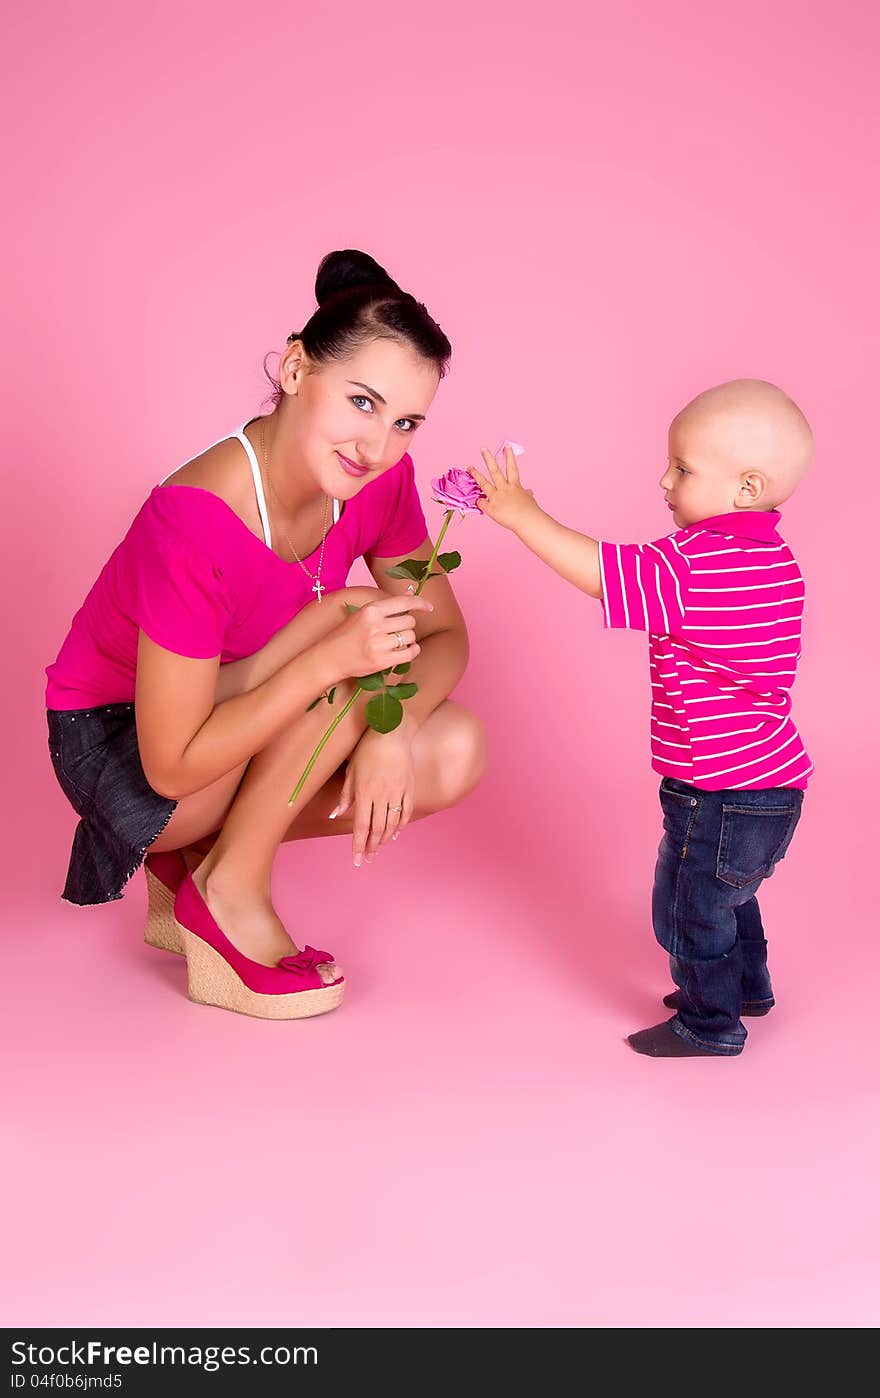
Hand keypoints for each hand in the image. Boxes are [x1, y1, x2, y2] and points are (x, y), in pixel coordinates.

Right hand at [326, 592, 432, 679]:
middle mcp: (376, 625)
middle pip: (410, 621)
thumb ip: (385, 608)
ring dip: (408, 639)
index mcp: (371, 610)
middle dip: (408, 626)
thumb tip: (410, 598)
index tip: (429, 607)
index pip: (403, 602)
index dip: (420, 603)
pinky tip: (406, 650)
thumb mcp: (361, 615)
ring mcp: (379, 644)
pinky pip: (410, 653)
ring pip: (410, 637)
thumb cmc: (346, 635)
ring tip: (396, 642)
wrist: (329, 657)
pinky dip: (412, 651)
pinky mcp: (382, 661)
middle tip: (397, 630)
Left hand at [332, 724, 415, 866]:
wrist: (392, 733)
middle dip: (371, 846)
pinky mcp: (409, 788)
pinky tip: (395, 833)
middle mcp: (382, 795)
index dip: (358, 845)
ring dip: (384, 839)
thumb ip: (345, 794)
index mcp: (365, 792)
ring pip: (391, 823)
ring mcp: (397, 792)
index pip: (361, 825)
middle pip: (377, 828)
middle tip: (367, 858)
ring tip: (378, 848)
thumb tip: (336, 813)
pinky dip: (400, 825)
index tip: (357, 859)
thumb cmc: (367, 748)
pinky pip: (405, 812)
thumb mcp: (351, 769)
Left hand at [467, 445, 539, 532]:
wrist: (527, 521)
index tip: (507, 447)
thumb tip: (529, 492)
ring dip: (476, 474)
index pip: (512, 468)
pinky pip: (481, 502)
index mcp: (515, 486)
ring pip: (484, 483)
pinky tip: (478, 501)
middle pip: (495, 471)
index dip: (510, 457)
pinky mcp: (491, 508)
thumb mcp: (529, 499)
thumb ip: (525, 494)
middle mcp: (504, 489)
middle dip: (489, 459)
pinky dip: (479, 502)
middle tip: (483, 449)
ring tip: (469, 467)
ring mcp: (497, 497)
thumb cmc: (530, 512)